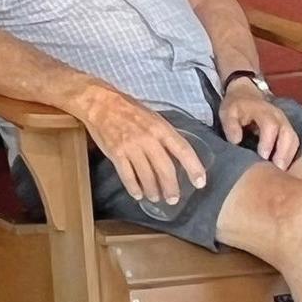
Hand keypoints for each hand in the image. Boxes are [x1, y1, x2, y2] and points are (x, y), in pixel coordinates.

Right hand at [78, 87, 206, 208]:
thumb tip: (176, 154)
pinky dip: (134, 188)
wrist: (101, 103)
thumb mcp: (153, 117)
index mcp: (161, 128)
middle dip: (171, 187)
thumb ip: (164, 135)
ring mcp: (131, 147)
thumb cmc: (128, 109)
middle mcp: (148, 138)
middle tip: (173, 199)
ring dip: (153, 190)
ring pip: (147, 175)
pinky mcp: (116, 153)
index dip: (194, 167)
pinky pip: (128, 176)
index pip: (183, 150)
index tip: (200, 182)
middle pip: (165, 168)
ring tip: (156, 198)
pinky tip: (138, 194)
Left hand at [218, 79, 298, 168]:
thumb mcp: (228, 112)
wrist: (246, 94)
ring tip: (281, 172)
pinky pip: (294, 143)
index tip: (263, 157)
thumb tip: (236, 141)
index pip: (270, 126)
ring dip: (289, 157)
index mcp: (263, 111)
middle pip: (288, 134)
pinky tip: (283, 168)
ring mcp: (285, 123)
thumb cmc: (236, 106)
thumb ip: (230, 125)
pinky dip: (290, 156)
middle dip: (284, 153)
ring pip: (293, 140)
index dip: (268, 142)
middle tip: (277, 170)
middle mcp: (278, 117)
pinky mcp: (287, 130)